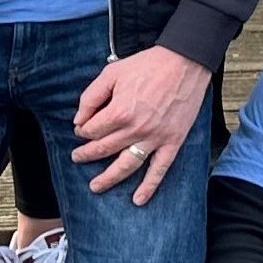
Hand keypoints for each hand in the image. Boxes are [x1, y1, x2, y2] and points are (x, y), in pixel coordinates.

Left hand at [68, 43, 212, 198]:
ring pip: (126, 166)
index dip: (82, 131)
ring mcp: (155, 138)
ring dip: (108, 179)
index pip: (91, 131)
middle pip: (104, 150)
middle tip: (78, 157)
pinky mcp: (172, 142)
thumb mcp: (111, 73)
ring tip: (95, 186)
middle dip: (87, 154)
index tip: (82, 128)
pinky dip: (149, 187)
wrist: (184, 62)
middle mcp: (135, 129)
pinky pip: (159, 170)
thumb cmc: (147, 65)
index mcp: (119, 112)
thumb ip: (91, 96)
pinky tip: (138, 200)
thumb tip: (78, 119)